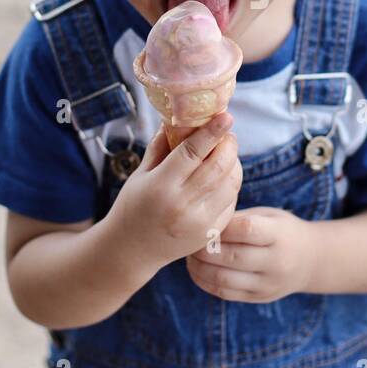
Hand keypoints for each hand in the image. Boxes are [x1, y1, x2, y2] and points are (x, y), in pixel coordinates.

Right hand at [105, 113, 241, 274]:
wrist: (132, 250)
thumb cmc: (133, 206)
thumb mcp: (140, 173)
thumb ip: (160, 146)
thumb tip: (177, 117)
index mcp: (160, 186)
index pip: (192, 153)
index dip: (212, 132)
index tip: (226, 117)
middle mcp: (182, 205)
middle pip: (218, 167)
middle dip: (229, 145)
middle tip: (227, 134)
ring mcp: (199, 222)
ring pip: (231, 184)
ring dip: (234, 164)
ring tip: (226, 154)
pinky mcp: (210, 234)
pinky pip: (231, 202)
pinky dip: (231, 185)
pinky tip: (222, 178)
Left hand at [185, 207, 314, 302]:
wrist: (311, 261)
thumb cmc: (281, 230)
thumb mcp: (269, 215)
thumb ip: (240, 218)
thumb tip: (205, 220)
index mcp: (280, 234)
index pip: (247, 229)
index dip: (221, 225)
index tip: (205, 220)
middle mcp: (276, 262)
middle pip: (232, 257)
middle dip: (204, 248)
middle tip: (188, 239)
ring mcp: (268, 284)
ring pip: (224, 279)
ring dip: (199, 268)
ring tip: (189, 256)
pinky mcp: (259, 298)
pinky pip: (225, 293)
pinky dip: (204, 282)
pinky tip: (196, 269)